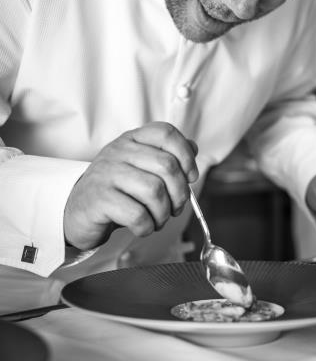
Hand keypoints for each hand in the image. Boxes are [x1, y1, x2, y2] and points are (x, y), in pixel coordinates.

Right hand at [64, 122, 198, 250]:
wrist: (76, 211)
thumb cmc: (115, 191)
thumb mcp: (139, 167)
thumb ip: (165, 155)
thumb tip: (193, 148)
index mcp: (131, 140)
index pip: (166, 133)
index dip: (186, 155)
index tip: (190, 176)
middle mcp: (119, 152)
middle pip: (167, 165)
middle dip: (180, 193)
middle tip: (175, 208)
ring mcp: (107, 174)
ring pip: (155, 191)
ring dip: (163, 213)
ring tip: (158, 220)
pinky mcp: (99, 199)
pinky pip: (137, 214)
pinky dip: (147, 226)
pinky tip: (143, 227)